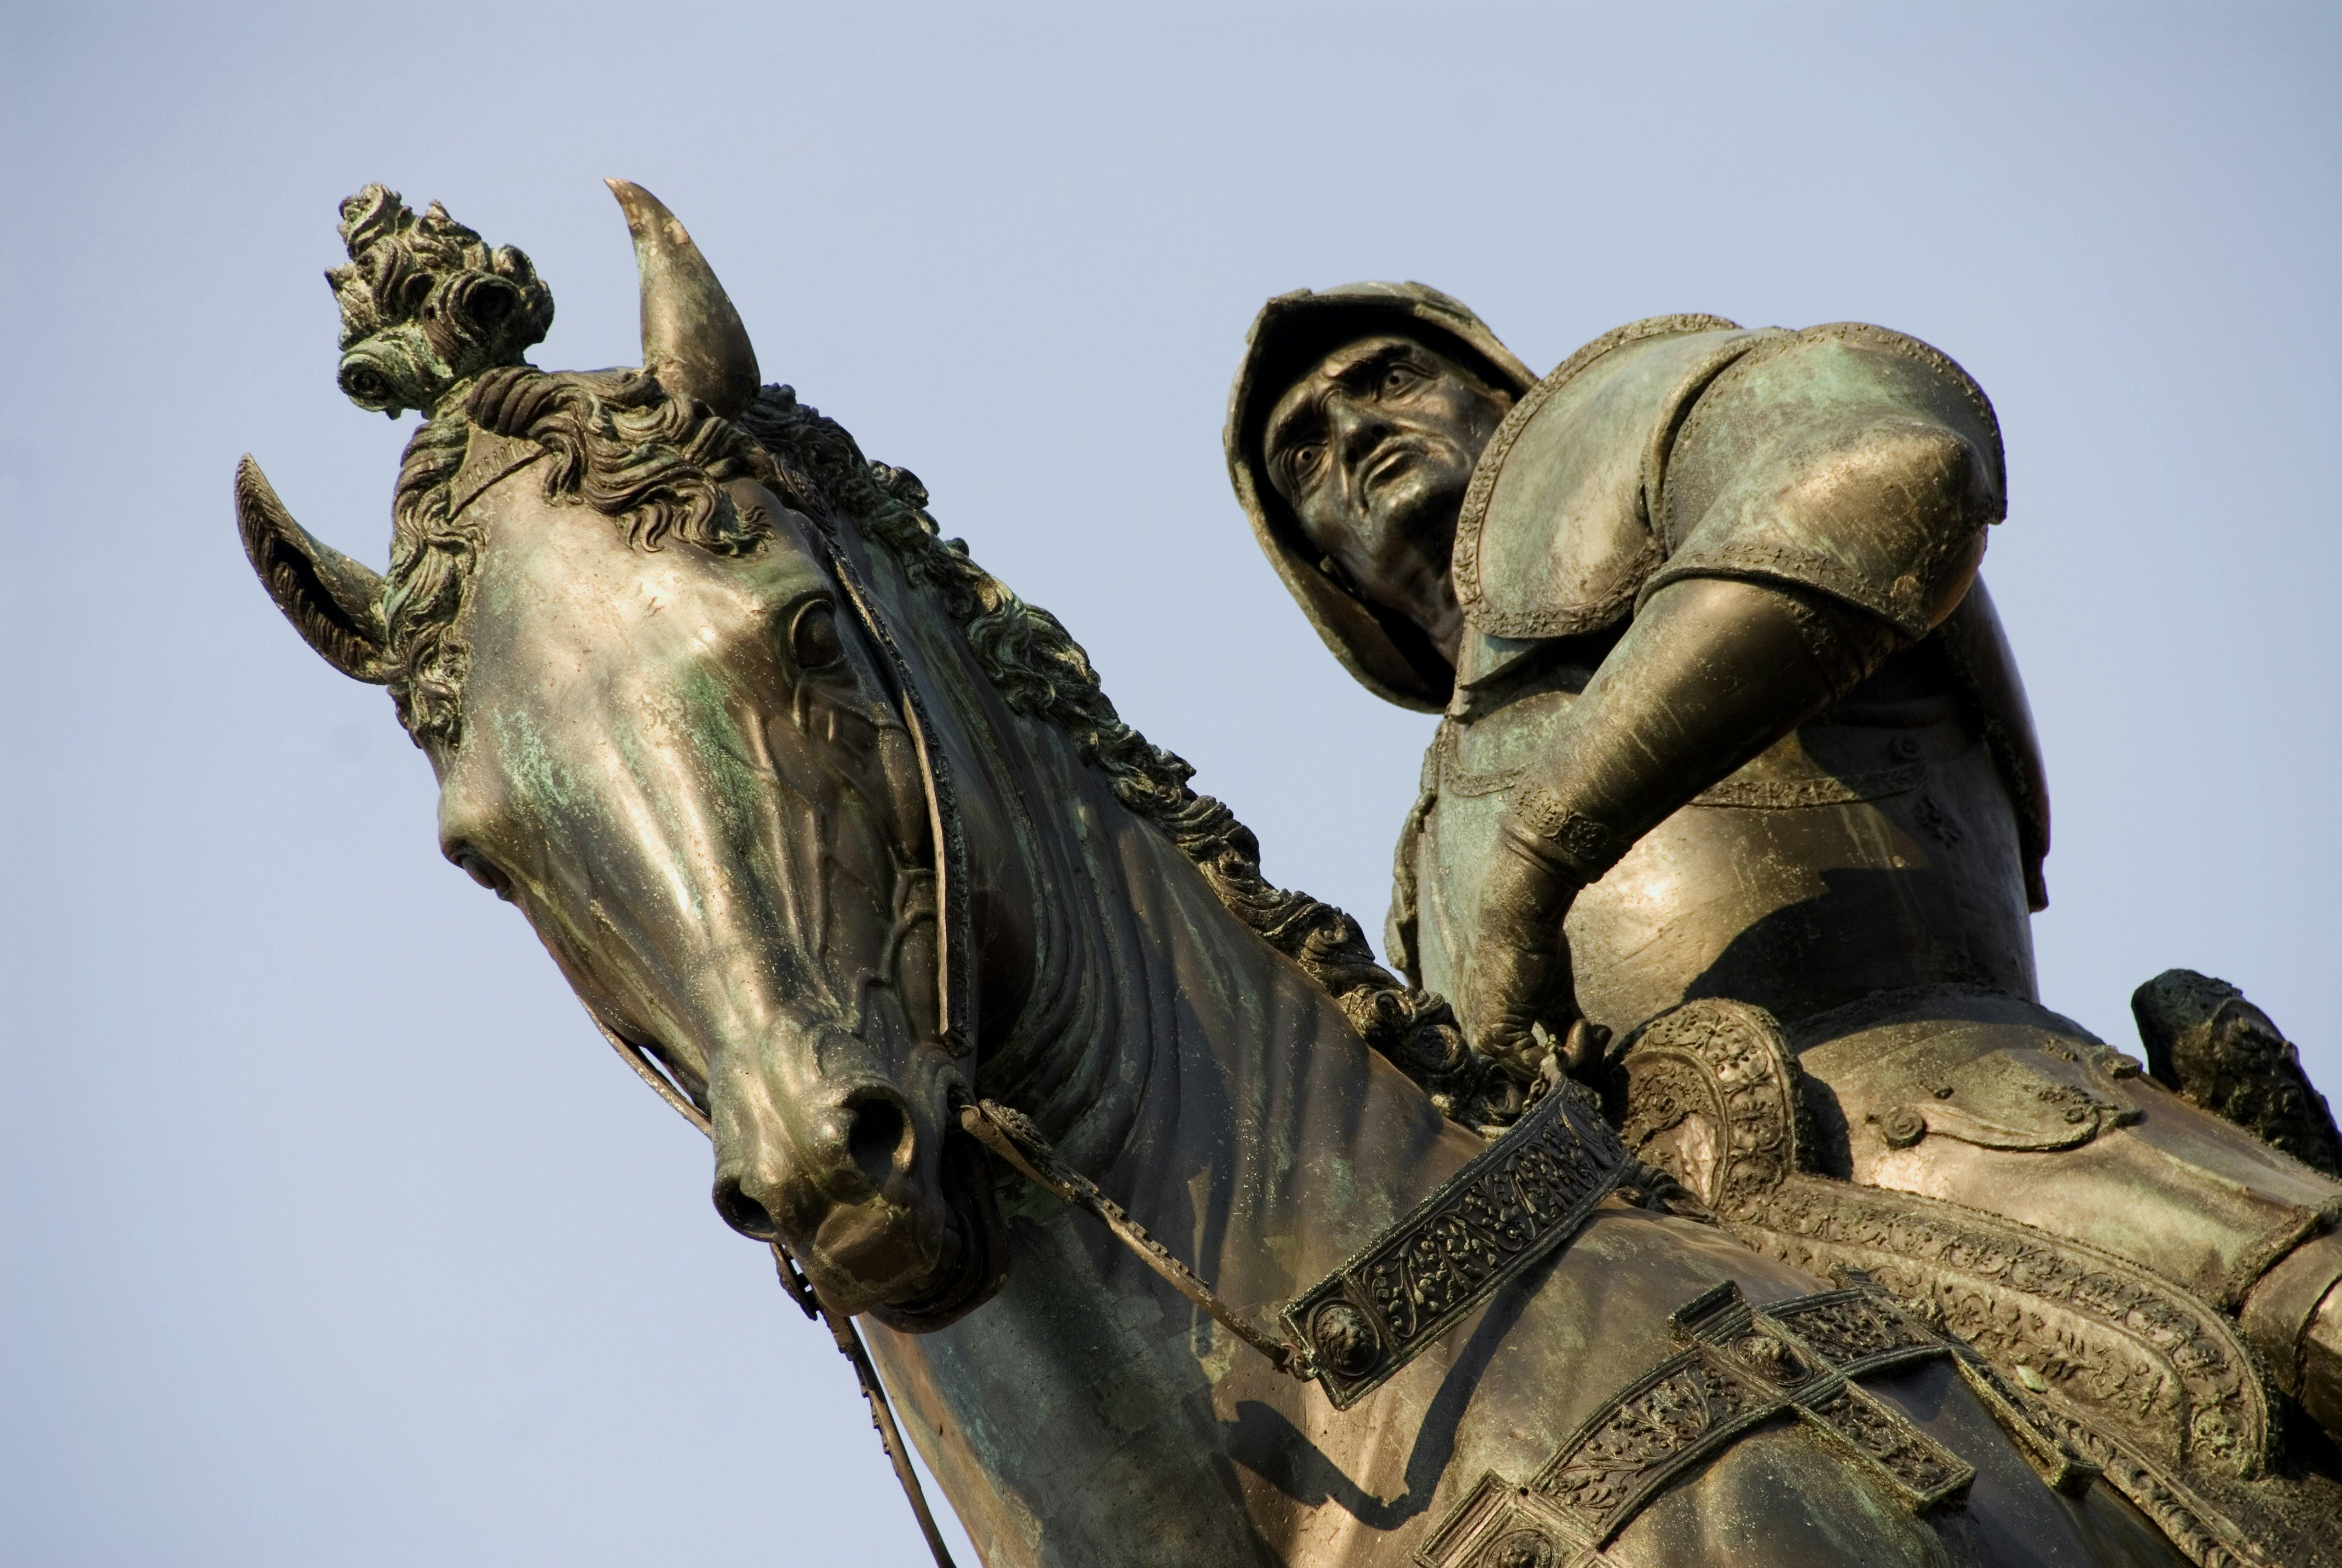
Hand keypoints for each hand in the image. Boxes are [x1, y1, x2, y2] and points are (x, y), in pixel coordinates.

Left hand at [1462, 824, 1592, 1080]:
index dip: (1563, 1061)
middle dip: (1572, 1065)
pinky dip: (1571, 1053)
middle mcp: (1481, 1040)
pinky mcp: (1496, 1035)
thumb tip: (1585, 1050)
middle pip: (1531, 1076)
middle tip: (1596, 1040)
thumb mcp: (1553, 995)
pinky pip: (1539, 1065)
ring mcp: (1485, 1040)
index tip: (1591, 1039)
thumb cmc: (1534, 948)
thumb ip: (1561, 1025)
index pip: (1524, 1067)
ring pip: (1537, 1074)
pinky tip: (1581, 1029)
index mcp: (1490, 1030)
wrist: (1521, 917)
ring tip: (1590, 1031)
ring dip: (1576, 1058)